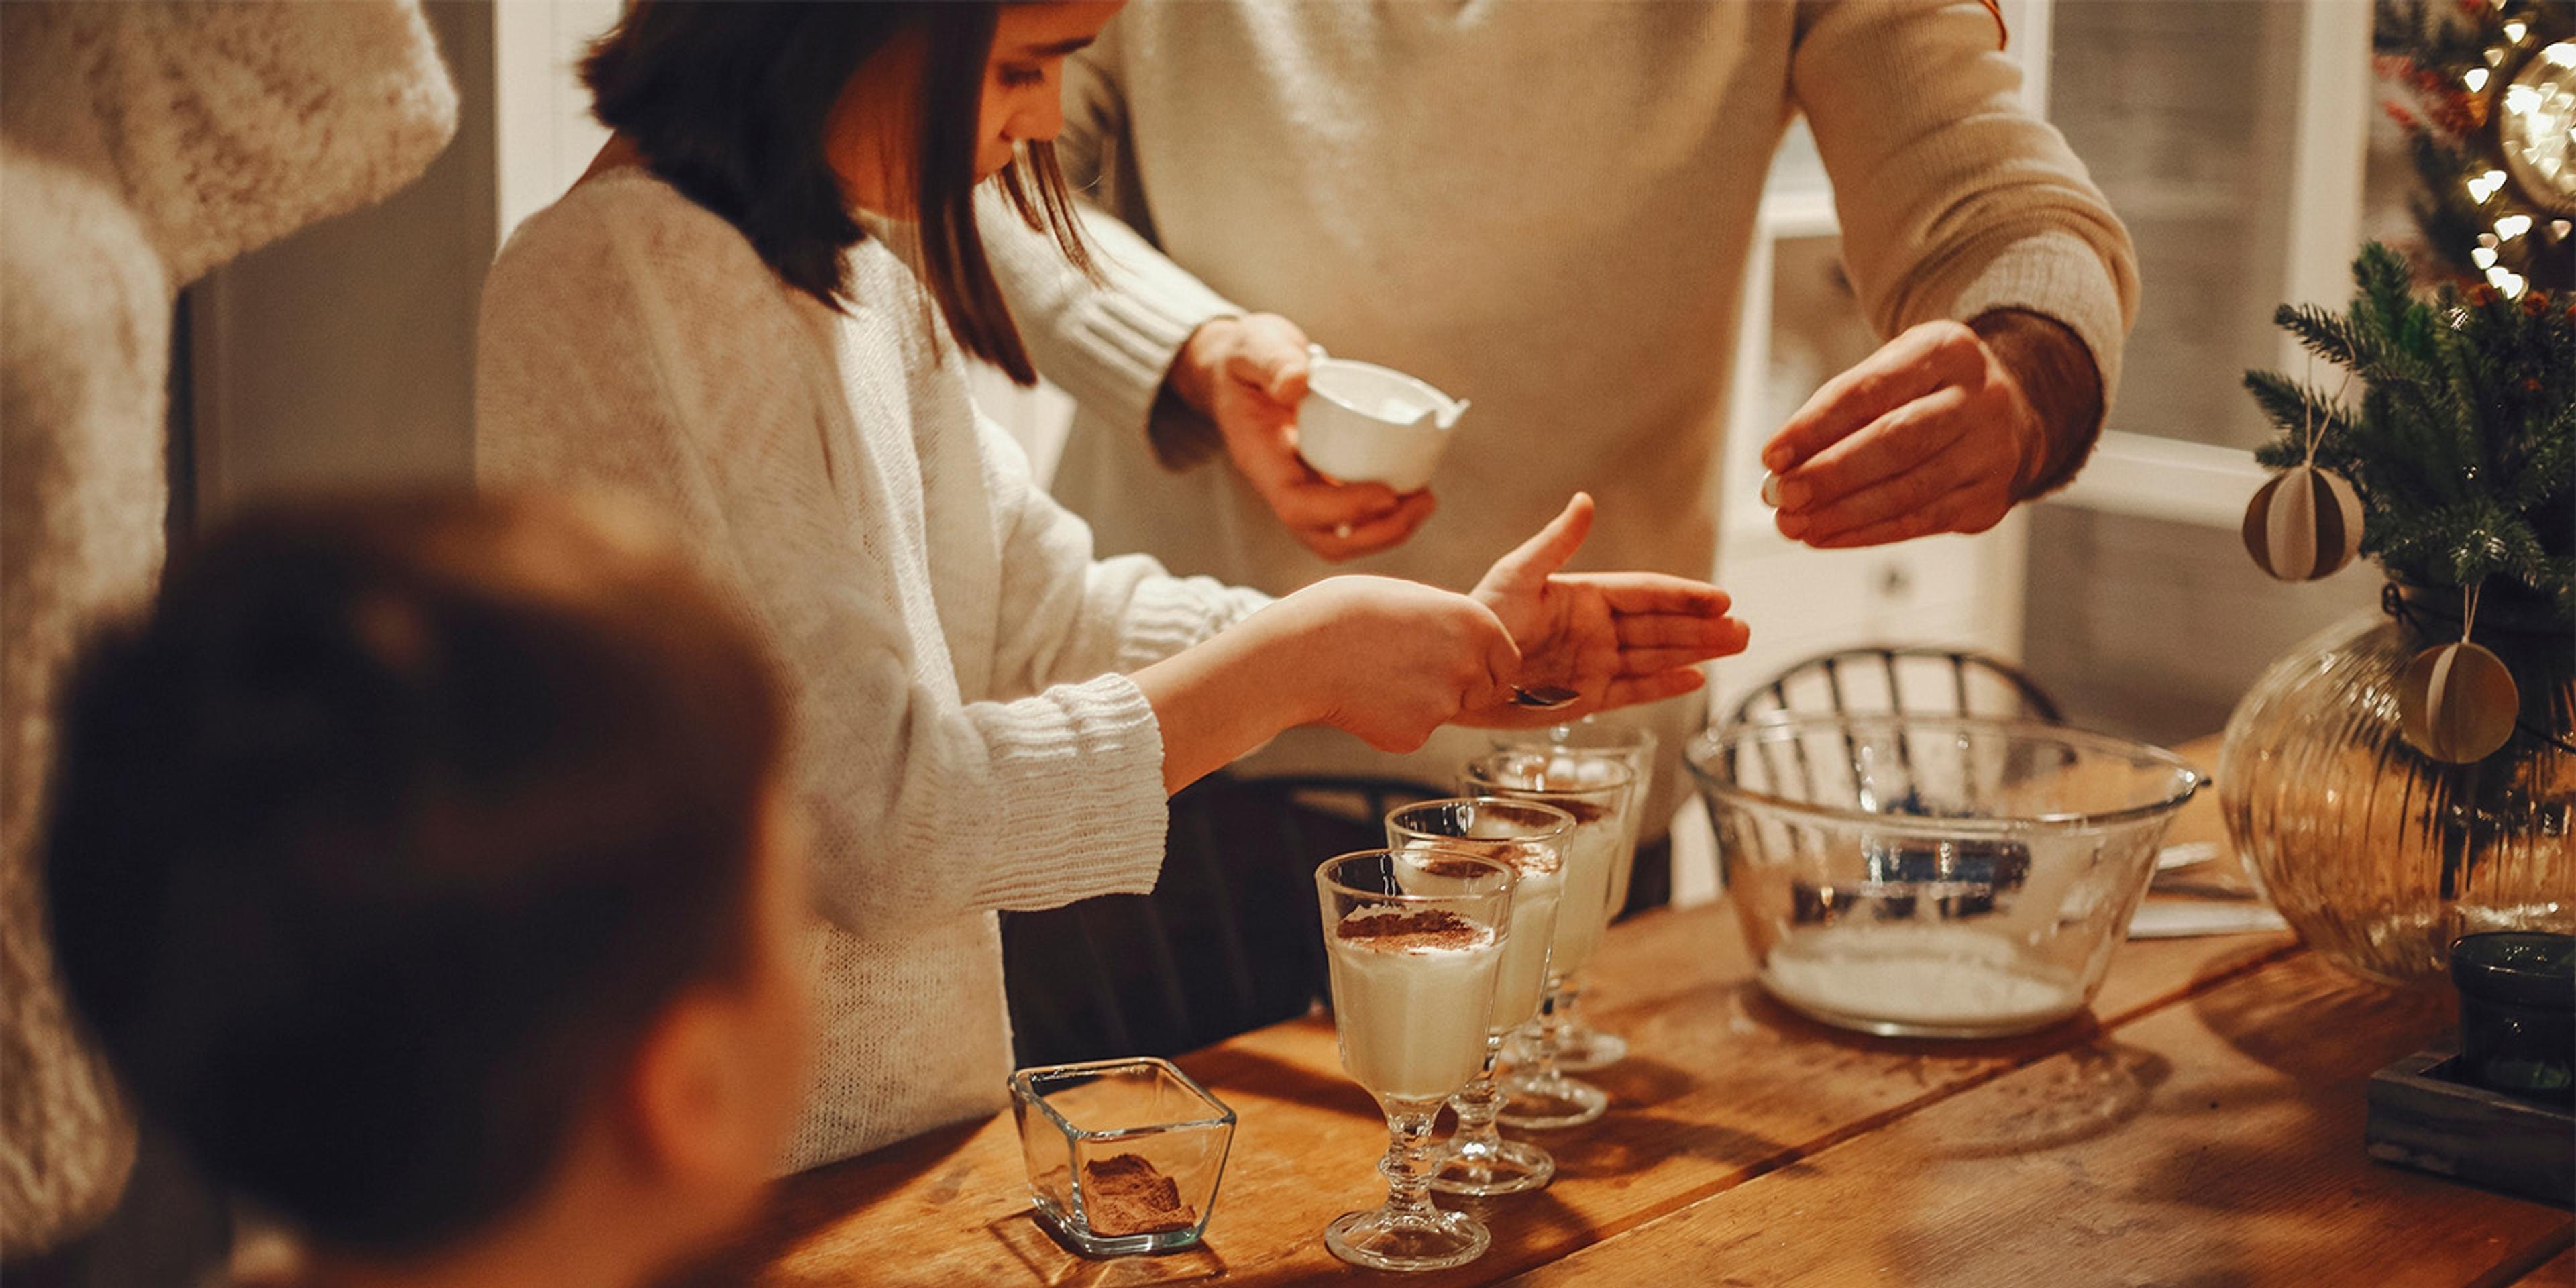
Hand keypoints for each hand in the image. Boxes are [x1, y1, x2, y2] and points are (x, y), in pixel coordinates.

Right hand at [1169, 315, 1437, 560]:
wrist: (1234, 366)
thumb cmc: (1244, 356)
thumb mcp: (1254, 346)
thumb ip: (1274, 361)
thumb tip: (1297, 382)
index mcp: (1261, 459)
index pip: (1297, 506)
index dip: (1343, 510)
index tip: (1386, 493)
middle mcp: (1281, 482)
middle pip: (1322, 536)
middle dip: (1375, 533)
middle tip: (1422, 502)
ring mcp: (1302, 483)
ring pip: (1340, 533)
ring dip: (1386, 529)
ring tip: (1425, 501)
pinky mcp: (1322, 476)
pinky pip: (1352, 511)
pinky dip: (1386, 510)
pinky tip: (1415, 488)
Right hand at [1263, 576, 1519, 751]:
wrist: (1305, 649)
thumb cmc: (1351, 613)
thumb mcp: (1414, 600)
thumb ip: (1451, 625)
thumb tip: (1467, 646)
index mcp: (1478, 623)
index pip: (1508, 662)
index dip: (1485, 667)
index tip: (1457, 663)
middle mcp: (1471, 664)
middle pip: (1482, 693)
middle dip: (1457, 689)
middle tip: (1409, 671)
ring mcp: (1445, 703)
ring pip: (1445, 713)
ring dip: (1421, 705)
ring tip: (1377, 678)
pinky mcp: (1417, 735)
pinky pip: (1414, 733)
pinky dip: (1393, 723)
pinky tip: (1364, 700)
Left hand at [1463, 494, 1750, 725]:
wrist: (1455, 669)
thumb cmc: (1480, 617)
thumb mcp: (1517, 574)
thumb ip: (1556, 543)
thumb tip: (1585, 502)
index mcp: (1583, 597)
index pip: (1645, 594)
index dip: (1683, 596)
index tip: (1719, 598)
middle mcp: (1593, 631)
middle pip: (1659, 627)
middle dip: (1701, 628)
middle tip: (1743, 630)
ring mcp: (1590, 665)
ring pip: (1653, 658)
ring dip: (1693, 653)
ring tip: (1733, 647)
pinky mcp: (1582, 699)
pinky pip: (1631, 691)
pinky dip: (1662, 686)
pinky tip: (1694, 678)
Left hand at [1760, 317, 2047, 548]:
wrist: (2010, 414)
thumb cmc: (1930, 391)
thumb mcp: (1895, 370)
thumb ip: (1841, 408)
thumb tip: (1781, 465)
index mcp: (1947, 351)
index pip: (1871, 389)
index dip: (1816, 425)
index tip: (1773, 455)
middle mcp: (1977, 399)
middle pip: (1896, 441)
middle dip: (1831, 473)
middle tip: (1782, 495)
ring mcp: (1989, 452)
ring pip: (1908, 490)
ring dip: (1842, 512)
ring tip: (1794, 523)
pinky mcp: (1988, 499)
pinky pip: (1919, 522)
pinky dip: (1866, 533)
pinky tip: (1827, 536)